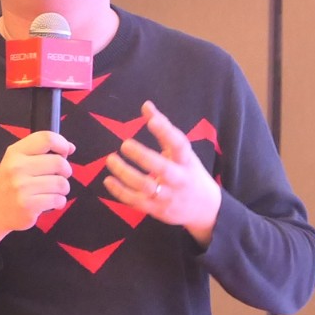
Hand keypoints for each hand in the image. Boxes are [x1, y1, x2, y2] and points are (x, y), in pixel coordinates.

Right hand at [0, 131, 74, 253]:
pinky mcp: (28, 206)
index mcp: (15, 152)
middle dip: (65, 170)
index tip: (64, 153)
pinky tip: (50, 202)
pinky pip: (58, 200)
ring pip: (61, 183)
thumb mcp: (19, 160)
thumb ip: (43, 150)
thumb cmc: (11, 182)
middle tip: (58, 176)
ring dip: (63, 188)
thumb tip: (71, 147)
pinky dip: (59, 201)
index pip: (46, 138)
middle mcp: (17, 168)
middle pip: (59, 162)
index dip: (62, 144)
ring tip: (53, 191)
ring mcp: (22, 188)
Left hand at [103, 101, 221, 246]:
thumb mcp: (182, 151)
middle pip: (162, 169)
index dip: (166, 132)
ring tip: (111, 159)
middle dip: (143, 157)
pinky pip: (136, 202)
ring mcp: (168, 196)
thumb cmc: (189, 172)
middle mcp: (179, 179)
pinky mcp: (157, 210)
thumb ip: (163, 128)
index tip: (151, 120)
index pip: (179, 145)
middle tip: (125, 144)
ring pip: (145, 186)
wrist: (205, 209)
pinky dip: (120, 192)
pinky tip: (109, 180)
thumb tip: (145, 105)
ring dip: (125, 174)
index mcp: (187, 161)